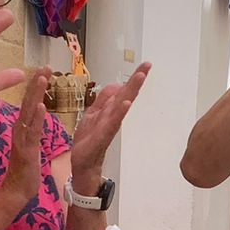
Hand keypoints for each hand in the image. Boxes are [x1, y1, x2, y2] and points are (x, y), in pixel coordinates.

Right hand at [0, 72, 48, 207]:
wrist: (16, 192)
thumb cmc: (25, 170)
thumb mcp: (30, 145)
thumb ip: (33, 129)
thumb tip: (37, 114)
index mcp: (23, 128)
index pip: (29, 103)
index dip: (36, 86)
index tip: (44, 70)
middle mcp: (19, 130)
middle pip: (27, 102)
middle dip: (36, 83)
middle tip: (45, 66)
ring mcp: (21, 140)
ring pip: (28, 113)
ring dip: (35, 95)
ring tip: (43, 77)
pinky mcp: (26, 151)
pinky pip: (32, 132)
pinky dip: (36, 119)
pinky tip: (40, 106)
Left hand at [69, 62, 149, 184]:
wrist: (83, 164)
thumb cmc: (88, 141)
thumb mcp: (93, 115)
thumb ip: (104, 100)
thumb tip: (117, 85)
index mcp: (109, 111)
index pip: (123, 91)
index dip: (134, 78)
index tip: (146, 64)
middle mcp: (112, 117)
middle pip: (126, 95)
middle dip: (136, 81)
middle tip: (147, 66)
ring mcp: (108, 126)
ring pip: (121, 106)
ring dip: (130, 92)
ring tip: (139, 78)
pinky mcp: (101, 137)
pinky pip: (111, 123)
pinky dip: (119, 113)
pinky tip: (125, 104)